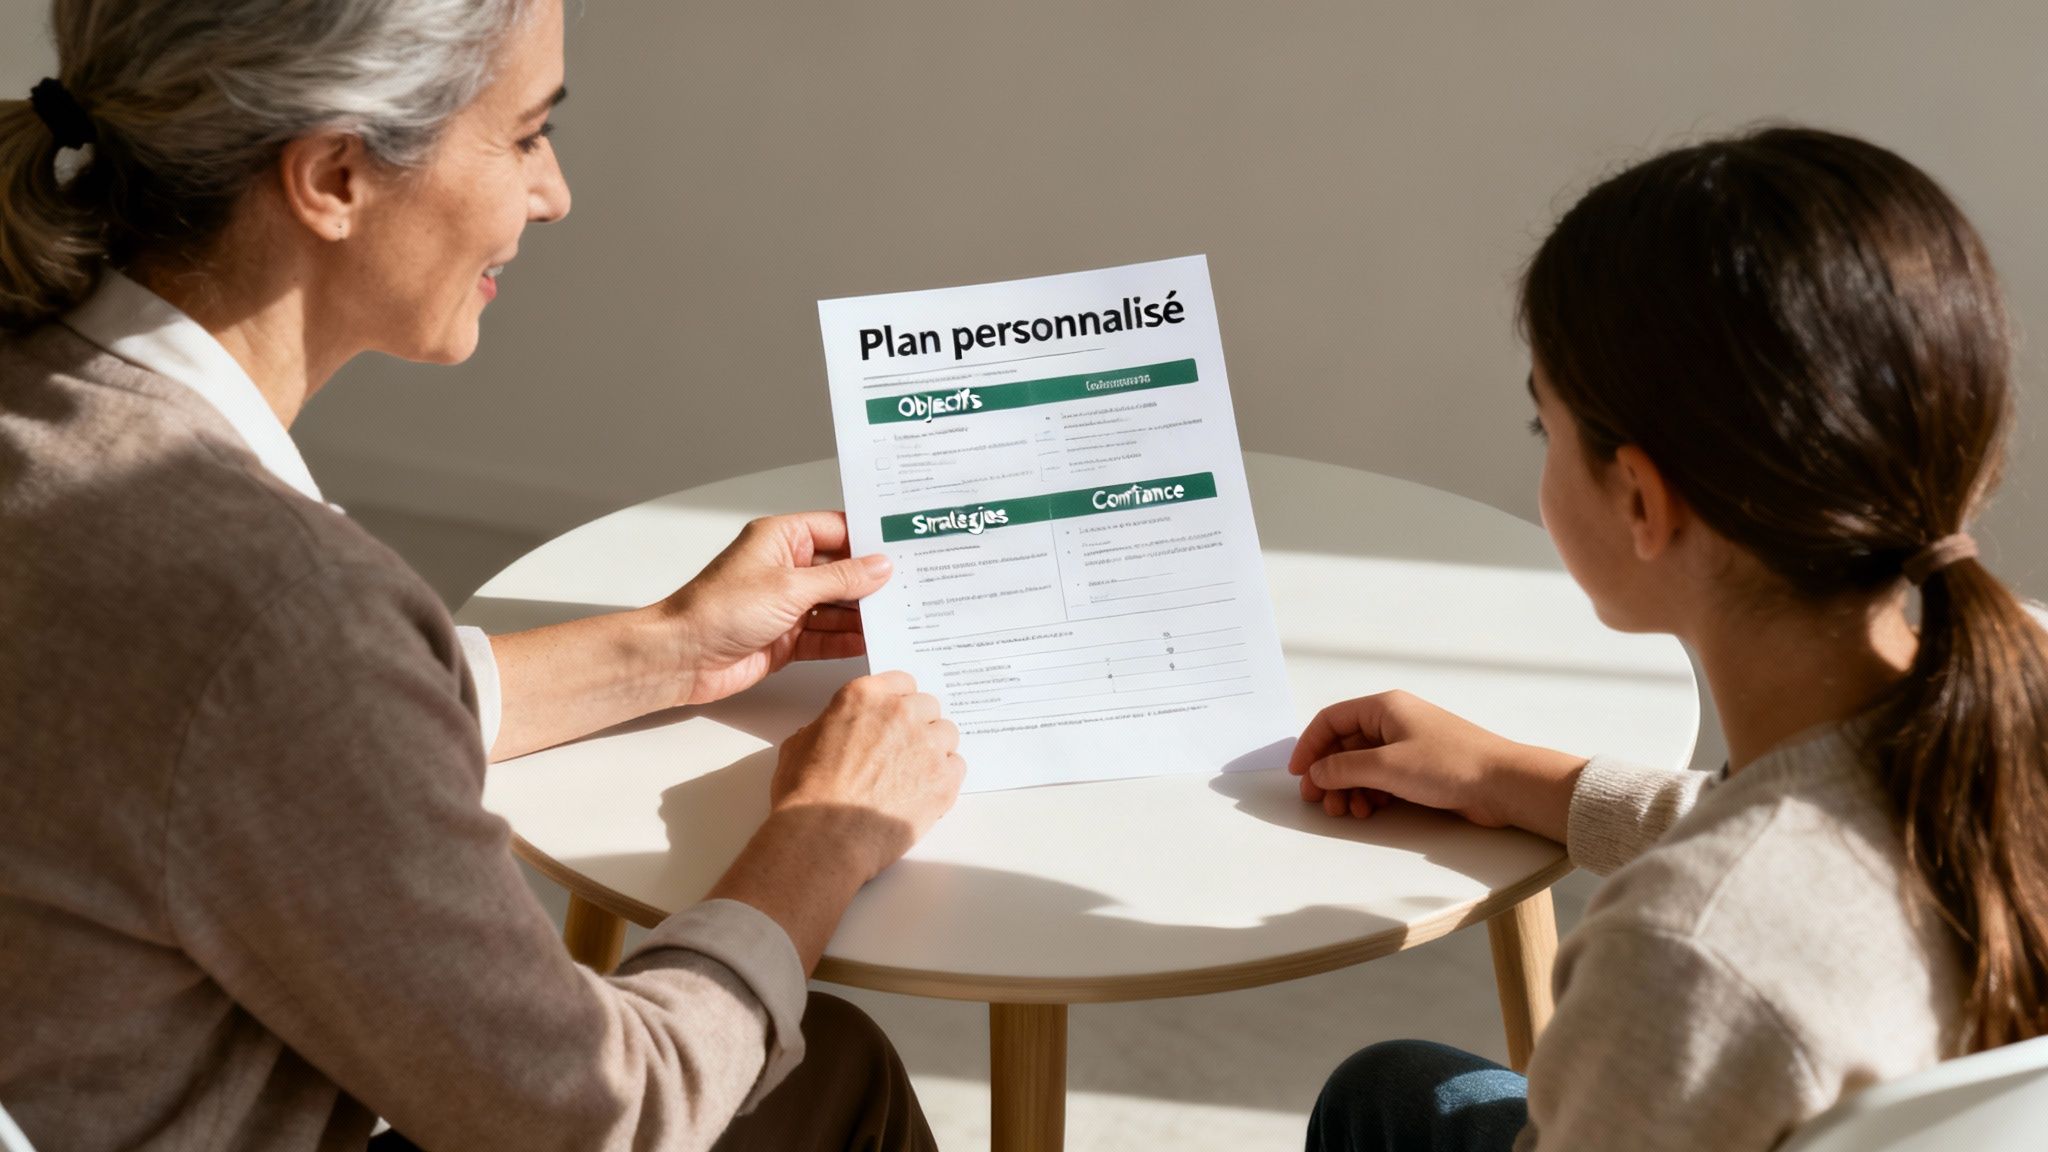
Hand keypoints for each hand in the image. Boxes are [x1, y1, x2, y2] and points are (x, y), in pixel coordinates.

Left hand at [661, 512, 890, 706]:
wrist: (681, 657)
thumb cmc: (719, 610)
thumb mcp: (790, 588)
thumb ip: (840, 579)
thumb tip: (880, 566)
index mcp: (781, 539)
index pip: (837, 530)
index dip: (870, 539)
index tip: (906, 547)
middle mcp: (786, 568)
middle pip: (842, 570)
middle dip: (873, 581)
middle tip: (915, 586)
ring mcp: (787, 605)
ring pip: (837, 606)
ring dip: (864, 614)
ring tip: (904, 616)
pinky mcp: (787, 638)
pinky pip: (827, 636)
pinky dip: (848, 640)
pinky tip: (875, 641)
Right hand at [772, 671, 964, 879]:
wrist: (823, 838)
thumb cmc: (805, 796)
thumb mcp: (799, 743)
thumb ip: (829, 725)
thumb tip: (835, 732)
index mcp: (865, 697)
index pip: (902, 682)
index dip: (899, 700)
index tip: (897, 714)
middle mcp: (900, 713)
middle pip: (927, 706)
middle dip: (918, 724)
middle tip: (902, 750)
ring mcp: (926, 745)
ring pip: (946, 734)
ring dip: (934, 749)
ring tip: (912, 775)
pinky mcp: (943, 779)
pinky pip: (957, 766)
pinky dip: (944, 777)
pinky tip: (922, 793)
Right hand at [1287, 690, 1584, 836]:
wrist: (1503, 784)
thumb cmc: (1449, 765)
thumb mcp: (1386, 767)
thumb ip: (1343, 768)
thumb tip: (1315, 771)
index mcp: (1384, 707)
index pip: (1331, 720)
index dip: (1309, 746)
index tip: (1298, 774)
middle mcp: (1394, 721)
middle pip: (1345, 745)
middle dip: (1329, 774)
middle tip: (1321, 802)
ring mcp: (1409, 744)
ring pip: (1363, 764)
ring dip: (1349, 788)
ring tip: (1348, 811)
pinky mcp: (1421, 767)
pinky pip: (1383, 777)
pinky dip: (1370, 793)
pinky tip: (1370, 810)